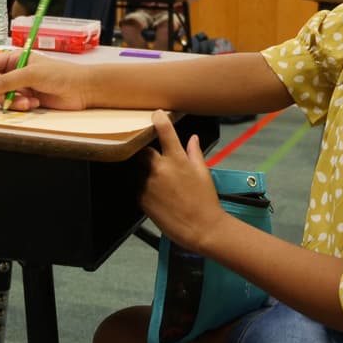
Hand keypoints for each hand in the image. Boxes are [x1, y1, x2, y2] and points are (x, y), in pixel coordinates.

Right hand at [0, 51, 88, 110]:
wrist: (82, 89)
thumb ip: (7, 81)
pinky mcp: (26, 99)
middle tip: (10, 99)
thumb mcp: (32, 74)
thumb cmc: (61, 75)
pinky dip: (21, 107)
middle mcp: (15, 71)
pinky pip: (13, 105)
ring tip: (28, 103)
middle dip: (0, 93)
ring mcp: (20, 86)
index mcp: (14, 58)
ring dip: (12, 102)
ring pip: (1, 97)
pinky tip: (35, 104)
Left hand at [142, 111, 225, 252]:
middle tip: (153, 156)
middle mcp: (159, 169)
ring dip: (143, 170)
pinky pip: (137, 186)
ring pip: (137, 169)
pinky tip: (156, 194)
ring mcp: (148, 184)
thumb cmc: (205, 200)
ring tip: (157, 180)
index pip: (164, 131)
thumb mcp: (203, 172)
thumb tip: (192, 139)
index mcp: (176, 159)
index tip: (155, 114)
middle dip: (145, 151)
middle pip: (142, 150)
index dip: (158, 119)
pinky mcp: (141, 199)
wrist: (201, 228)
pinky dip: (143, 186)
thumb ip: (194, 153)